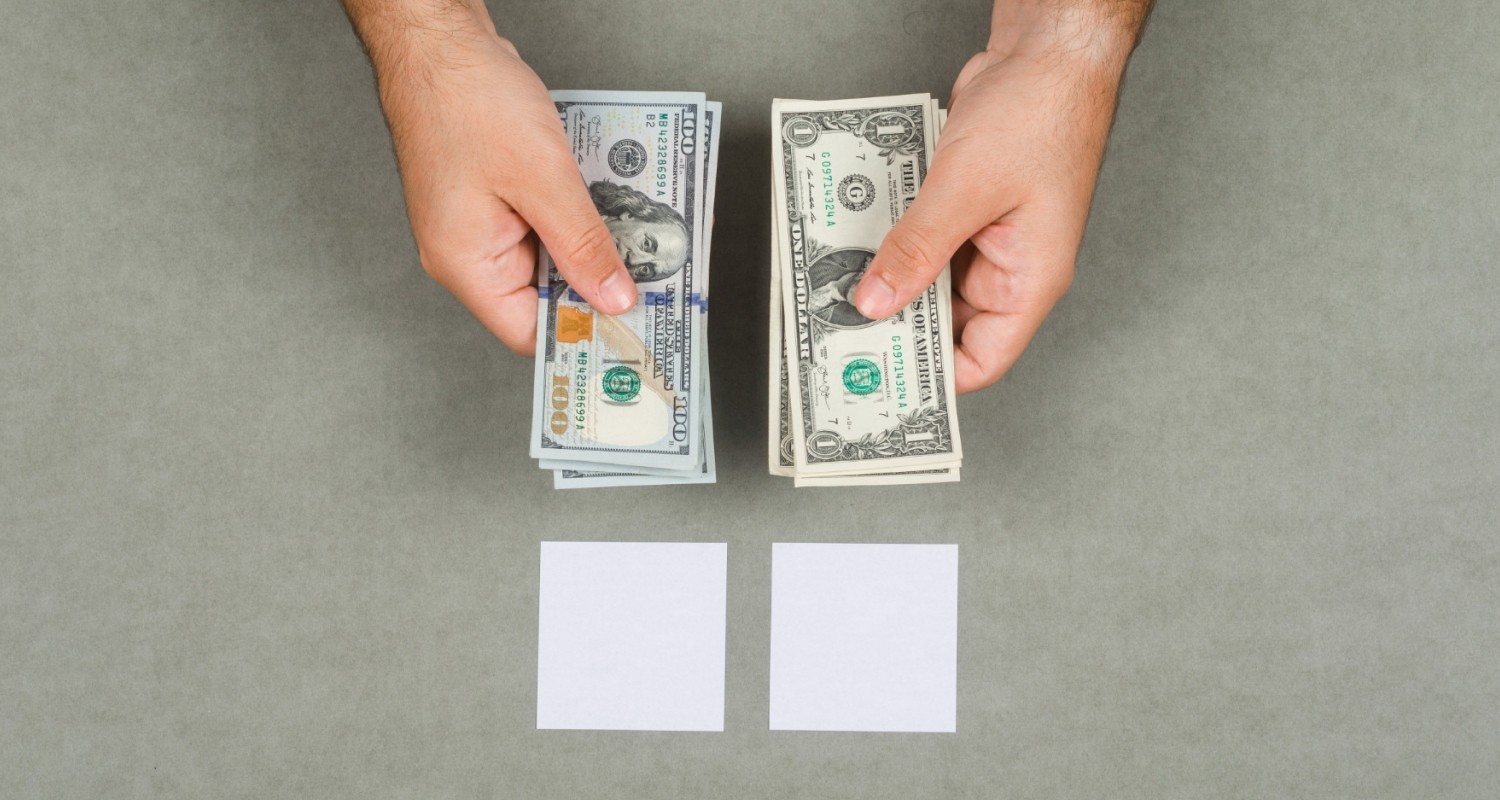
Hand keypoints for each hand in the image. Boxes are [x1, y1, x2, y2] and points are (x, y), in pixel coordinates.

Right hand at [346, 1, 634, 354]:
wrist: (436, 38)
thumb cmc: (464, 98)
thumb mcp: (542, 178)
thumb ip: (582, 245)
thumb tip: (612, 297)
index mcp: (465, 263)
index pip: (531, 332)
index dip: (583, 333)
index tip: (633, 329)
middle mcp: (467, 250)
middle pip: (546, 293)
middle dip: (601, 282)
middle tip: (654, 276)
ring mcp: (481, 222)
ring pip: (552, 253)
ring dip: (596, 242)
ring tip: (641, 233)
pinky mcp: (496, 194)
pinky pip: (546, 219)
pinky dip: (580, 213)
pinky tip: (613, 200)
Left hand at [852, 6, 1147, 392]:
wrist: (1047, 49)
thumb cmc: (1042, 112)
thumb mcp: (967, 189)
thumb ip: (918, 249)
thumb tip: (876, 300)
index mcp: (1030, 279)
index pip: (983, 360)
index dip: (933, 376)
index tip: (882, 377)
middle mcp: (1011, 266)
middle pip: (948, 323)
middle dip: (899, 324)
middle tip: (842, 330)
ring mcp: (987, 236)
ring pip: (930, 279)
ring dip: (889, 279)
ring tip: (839, 286)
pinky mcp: (966, 207)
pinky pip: (925, 239)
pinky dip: (893, 240)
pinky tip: (857, 241)